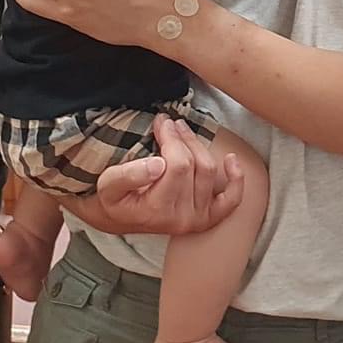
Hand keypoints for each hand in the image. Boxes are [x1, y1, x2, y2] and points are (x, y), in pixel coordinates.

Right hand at [62, 116, 244, 235]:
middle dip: (182, 139)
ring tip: (182, 132)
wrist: (119, 218)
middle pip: (195, 165)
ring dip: (198, 146)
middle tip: (168, 124)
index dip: (170, 139)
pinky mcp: (208, 217)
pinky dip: (235, 179)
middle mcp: (181, 218)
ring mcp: (197, 219)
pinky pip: (231, 199)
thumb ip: (127, 175)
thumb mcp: (107, 186)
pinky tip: (231, 159)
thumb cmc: (113, 200)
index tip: (160, 122)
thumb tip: (157, 164)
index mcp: (157, 211)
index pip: (177, 166)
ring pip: (209, 171)